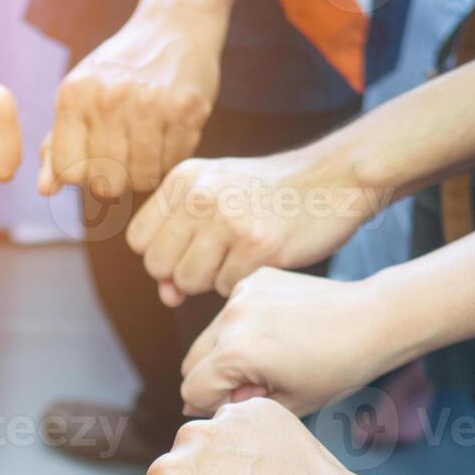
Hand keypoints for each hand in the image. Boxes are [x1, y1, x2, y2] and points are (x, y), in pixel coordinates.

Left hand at [39, 6, 223, 198]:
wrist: (173, 27)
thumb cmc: (117, 71)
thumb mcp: (78, 97)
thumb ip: (58, 145)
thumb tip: (44, 190)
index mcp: (74, 96)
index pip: (69, 171)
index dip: (81, 175)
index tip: (93, 158)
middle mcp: (109, 99)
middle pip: (106, 182)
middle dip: (114, 177)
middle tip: (122, 153)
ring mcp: (150, 104)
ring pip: (141, 178)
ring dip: (144, 170)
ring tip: (144, 144)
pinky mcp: (186, 109)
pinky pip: (172, 162)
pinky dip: (170, 157)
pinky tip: (166, 134)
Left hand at [128, 149, 383, 302]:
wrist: (335, 179)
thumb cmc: (270, 197)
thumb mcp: (217, 199)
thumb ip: (180, 241)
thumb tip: (166, 295)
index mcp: (184, 179)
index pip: (139, 241)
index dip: (162, 256)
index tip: (190, 251)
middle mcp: (200, 196)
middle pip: (158, 266)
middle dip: (182, 274)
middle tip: (218, 258)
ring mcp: (229, 220)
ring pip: (189, 281)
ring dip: (212, 280)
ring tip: (240, 256)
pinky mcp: (259, 244)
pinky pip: (226, 288)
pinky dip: (242, 282)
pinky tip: (262, 259)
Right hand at [181, 268, 403, 416]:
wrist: (373, 320)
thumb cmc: (337, 369)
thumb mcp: (286, 405)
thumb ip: (237, 406)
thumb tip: (198, 402)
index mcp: (235, 353)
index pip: (192, 390)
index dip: (214, 405)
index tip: (245, 402)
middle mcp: (230, 318)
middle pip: (191, 362)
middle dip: (213, 379)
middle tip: (255, 384)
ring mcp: (241, 294)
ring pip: (207, 336)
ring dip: (224, 352)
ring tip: (269, 357)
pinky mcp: (254, 279)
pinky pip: (230, 312)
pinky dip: (243, 327)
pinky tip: (278, 331)